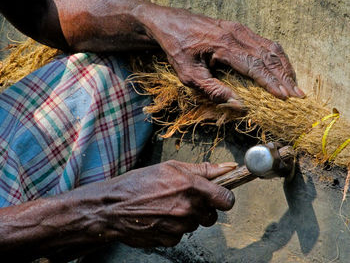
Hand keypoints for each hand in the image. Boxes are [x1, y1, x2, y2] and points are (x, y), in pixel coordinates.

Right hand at [70, 160, 235, 247]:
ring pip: (195, 225)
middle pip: (212, 215)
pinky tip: (161, 218)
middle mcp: (188, 208)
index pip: (226, 199)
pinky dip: (174, 229)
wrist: (113, 207)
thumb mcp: (170, 167)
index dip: (224, 197)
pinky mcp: (169, 240)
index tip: (219, 196)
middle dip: (203, 208)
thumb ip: (202, 169)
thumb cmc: (138, 183)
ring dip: (187, 218)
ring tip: (168, 206)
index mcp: (191, 186)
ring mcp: (179, 226)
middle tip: (186, 199)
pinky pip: (180, 235)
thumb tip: (227, 168)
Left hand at [141, 6, 304, 108]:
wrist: (169, 23)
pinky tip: (280, 68)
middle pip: (268, 56)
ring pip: (270, 47)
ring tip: (294, 84)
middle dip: (285, 77)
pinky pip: (264, 42)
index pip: (255, 67)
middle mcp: (236, 34)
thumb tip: (239, 104)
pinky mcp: (239, 28)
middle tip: (298, 95)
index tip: (286, 97)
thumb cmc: (177, 49)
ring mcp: (239, 29)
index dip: (272, 83)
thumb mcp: (189, 75)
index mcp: (224, 46)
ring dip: (284, 67)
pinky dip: (276, 57)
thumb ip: (213, 90)